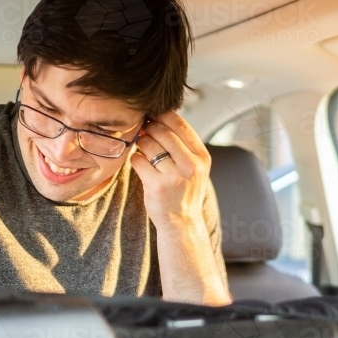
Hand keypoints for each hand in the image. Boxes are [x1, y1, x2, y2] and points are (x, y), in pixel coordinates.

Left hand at [129, 111, 211, 231]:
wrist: (182, 222)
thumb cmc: (184, 191)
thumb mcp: (195, 167)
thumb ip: (184, 145)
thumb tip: (160, 118)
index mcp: (202, 157)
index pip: (181, 125)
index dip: (164, 115)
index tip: (154, 115)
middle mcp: (191, 165)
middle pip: (164, 132)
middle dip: (149, 127)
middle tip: (144, 129)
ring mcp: (174, 176)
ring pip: (149, 145)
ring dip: (141, 142)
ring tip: (142, 146)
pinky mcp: (157, 186)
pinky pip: (138, 161)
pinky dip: (135, 158)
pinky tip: (139, 162)